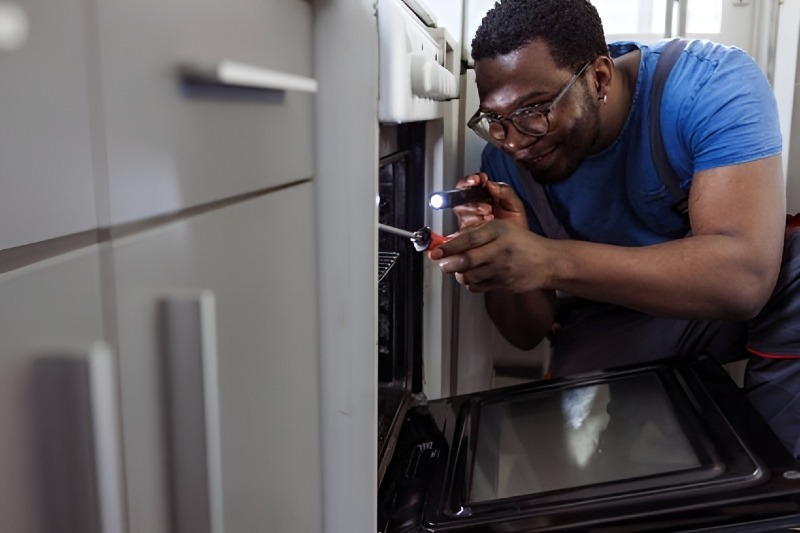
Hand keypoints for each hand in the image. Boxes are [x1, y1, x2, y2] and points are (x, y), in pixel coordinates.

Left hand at [429, 219, 553, 293]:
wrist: (547, 262)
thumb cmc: (522, 242)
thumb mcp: (502, 228)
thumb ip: (477, 233)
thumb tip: (450, 241)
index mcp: (499, 231)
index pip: (469, 239)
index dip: (449, 247)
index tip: (436, 251)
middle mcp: (501, 250)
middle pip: (467, 260)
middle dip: (449, 263)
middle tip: (442, 263)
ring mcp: (503, 269)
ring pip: (471, 276)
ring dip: (459, 274)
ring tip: (458, 269)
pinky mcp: (504, 284)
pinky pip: (479, 287)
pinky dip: (470, 284)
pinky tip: (473, 276)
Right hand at [452, 172, 527, 230]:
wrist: (519, 246)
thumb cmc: (516, 225)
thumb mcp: (515, 205)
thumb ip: (504, 191)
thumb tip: (490, 183)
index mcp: (484, 195)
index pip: (471, 183)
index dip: (471, 180)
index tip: (478, 180)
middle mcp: (473, 206)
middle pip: (461, 197)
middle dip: (473, 199)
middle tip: (487, 206)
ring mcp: (468, 220)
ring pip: (461, 211)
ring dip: (473, 212)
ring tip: (488, 216)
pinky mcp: (466, 234)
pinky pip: (463, 227)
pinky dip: (473, 226)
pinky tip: (484, 227)